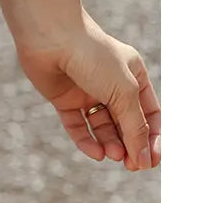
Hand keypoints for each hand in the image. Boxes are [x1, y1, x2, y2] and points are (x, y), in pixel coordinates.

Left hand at [16, 7, 159, 171]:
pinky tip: (96, 153)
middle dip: (131, 144)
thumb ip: (135, 126)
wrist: (50, 36)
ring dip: (110, 143)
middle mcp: (111, 83)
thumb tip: (144, 159)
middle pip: (126, 122)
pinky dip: (86, 141)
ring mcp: (87, 91)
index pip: (150, 112)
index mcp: (133, 75)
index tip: (152, 161)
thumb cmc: (93, 55)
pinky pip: (78, 125)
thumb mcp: (124, 91)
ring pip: (102, 127)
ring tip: (114, 155)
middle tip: (132, 166)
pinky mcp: (64, 98)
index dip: (152, 138)